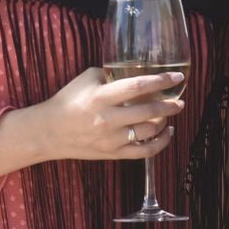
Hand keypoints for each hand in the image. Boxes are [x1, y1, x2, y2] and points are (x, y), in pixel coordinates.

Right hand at [29, 66, 184, 162]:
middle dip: (169, 105)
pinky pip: (143, 152)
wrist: (49, 132)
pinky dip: (160, 143)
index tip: (177, 78)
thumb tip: (137, 74)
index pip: (137, 86)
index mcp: (100, 97)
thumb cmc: (67, 101)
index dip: (160, 81)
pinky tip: (166, 133)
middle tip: (179, 100)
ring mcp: (111, 140)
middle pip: (148, 112)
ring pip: (148, 132)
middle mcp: (107, 119)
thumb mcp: (86, 79)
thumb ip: (111, 75)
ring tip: (170, 113)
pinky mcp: (112, 154)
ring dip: (164, 121)